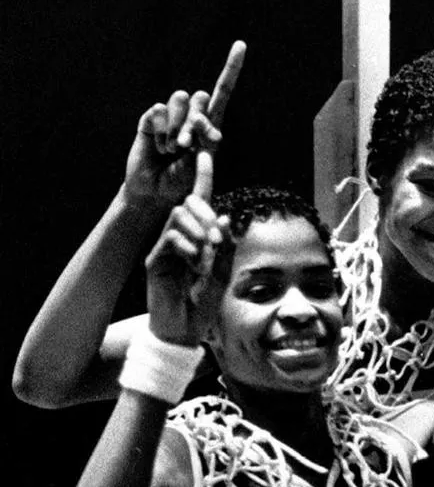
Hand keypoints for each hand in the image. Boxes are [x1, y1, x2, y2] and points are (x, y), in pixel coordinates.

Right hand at [122, 41, 246, 209]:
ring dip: (177, 128)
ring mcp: (170, 116)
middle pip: (200, 96)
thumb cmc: (184, 180)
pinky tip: (158, 147)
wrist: (157, 192)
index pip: (223, 90)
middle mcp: (191, 114)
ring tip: (172, 149)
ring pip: (179, 98)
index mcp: (210, 122)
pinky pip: (158, 110)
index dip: (231, 68)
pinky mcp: (151, 120)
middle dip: (196, 123)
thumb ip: (205, 137)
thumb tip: (199, 117)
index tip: (241, 45)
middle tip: (187, 147)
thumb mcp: (203, 161)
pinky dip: (160, 132)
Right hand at [144, 149, 233, 346]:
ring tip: (206, 255)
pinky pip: (170, 237)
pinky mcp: (155, 260)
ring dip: (198, 230)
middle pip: (189, 205)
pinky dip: (187, 245)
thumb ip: (225, 247)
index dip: (202, 178)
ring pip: (179, 217)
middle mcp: (180, 238)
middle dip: (205, 211)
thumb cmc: (203, 304)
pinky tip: (194, 263)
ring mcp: (165, 248)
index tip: (204, 155)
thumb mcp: (222, 273)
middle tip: (218, 239)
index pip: (199, 203)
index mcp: (198, 238)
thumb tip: (225, 217)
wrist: (183, 331)